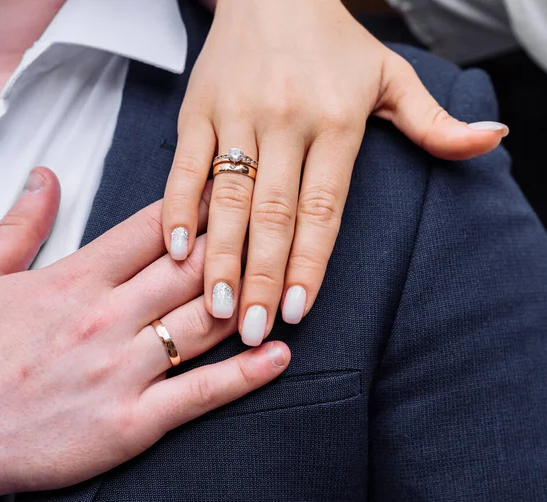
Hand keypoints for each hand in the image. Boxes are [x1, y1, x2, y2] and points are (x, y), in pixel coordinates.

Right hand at [0, 168, 289, 501]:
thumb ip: (21, 222)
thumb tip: (45, 178)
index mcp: (75, 279)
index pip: (153, 228)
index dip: (197, 204)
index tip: (230, 188)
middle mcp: (107, 318)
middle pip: (190, 268)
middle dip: (236, 242)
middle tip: (272, 222)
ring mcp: (123, 369)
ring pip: (204, 322)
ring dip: (250, 298)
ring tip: (284, 282)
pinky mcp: (130, 420)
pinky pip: (199, 392)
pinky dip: (244, 375)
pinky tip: (276, 357)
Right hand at [162, 0, 507, 345]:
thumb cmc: (335, 43)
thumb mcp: (391, 76)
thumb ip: (433, 121)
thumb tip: (492, 141)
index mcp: (337, 120)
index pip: (323, 208)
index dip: (311, 263)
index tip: (299, 311)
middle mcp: (285, 120)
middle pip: (274, 212)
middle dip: (263, 276)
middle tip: (254, 329)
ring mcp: (236, 113)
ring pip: (226, 196)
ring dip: (221, 255)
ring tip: (218, 307)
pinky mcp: (197, 108)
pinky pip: (184, 166)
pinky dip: (177, 208)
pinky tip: (176, 250)